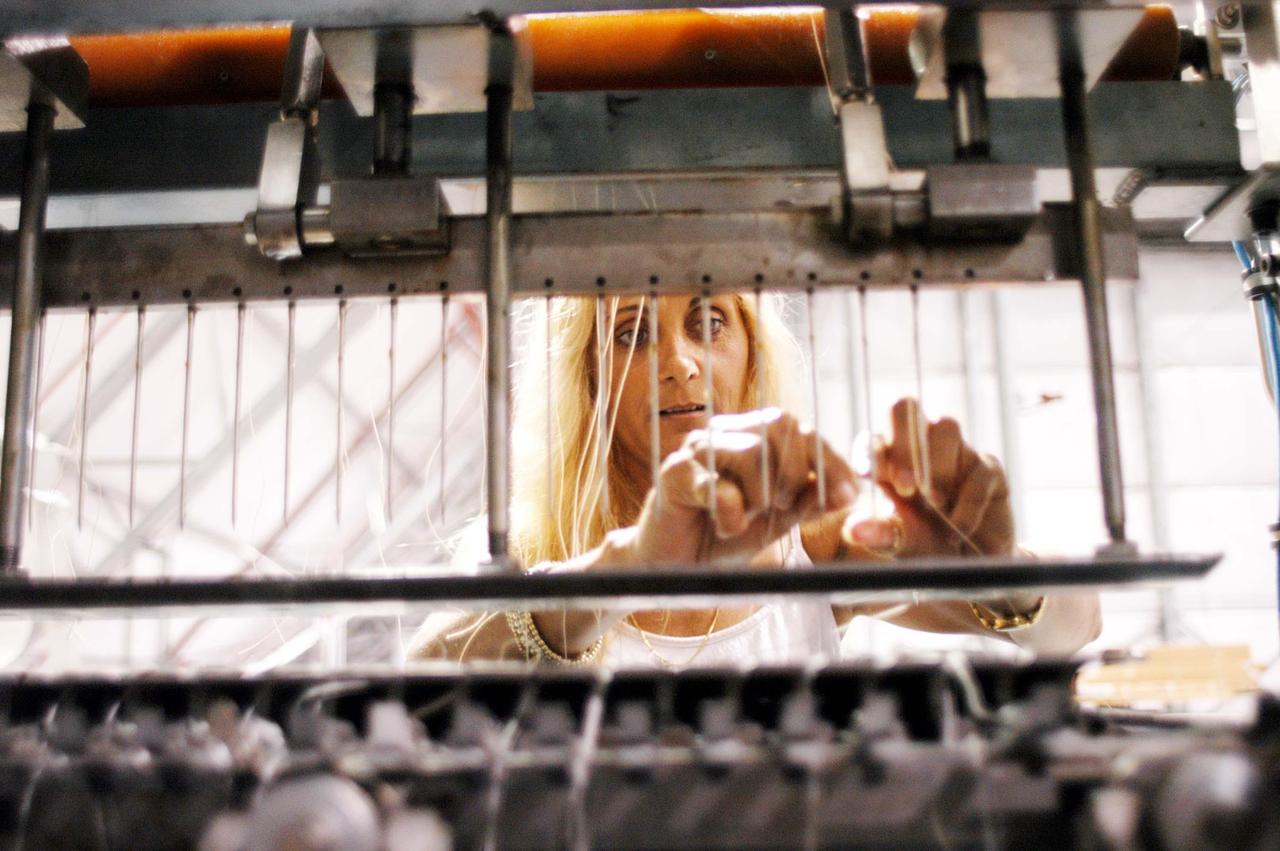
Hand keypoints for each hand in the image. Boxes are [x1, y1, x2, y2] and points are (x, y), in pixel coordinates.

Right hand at [630, 408, 858, 564]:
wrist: (670, 567)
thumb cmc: (719, 538)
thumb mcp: (776, 523)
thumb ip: (807, 502)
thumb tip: (851, 490)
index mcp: (750, 438)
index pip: (800, 430)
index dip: (829, 460)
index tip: (848, 494)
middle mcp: (724, 433)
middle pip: (780, 427)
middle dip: (795, 474)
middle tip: (779, 508)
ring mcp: (696, 450)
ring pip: (752, 453)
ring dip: (760, 496)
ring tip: (746, 518)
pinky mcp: (674, 474)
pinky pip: (719, 487)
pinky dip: (731, 516)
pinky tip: (722, 528)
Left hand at [843, 397, 1013, 557]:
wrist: (971, 565)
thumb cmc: (928, 544)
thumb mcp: (901, 543)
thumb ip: (879, 534)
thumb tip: (852, 530)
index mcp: (890, 460)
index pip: (873, 440)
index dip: (869, 452)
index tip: (868, 475)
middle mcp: (921, 447)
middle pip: (906, 409)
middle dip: (902, 445)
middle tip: (905, 488)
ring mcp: (957, 453)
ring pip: (945, 426)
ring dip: (937, 466)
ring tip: (935, 504)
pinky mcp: (989, 469)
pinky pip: (979, 470)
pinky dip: (968, 503)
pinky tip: (960, 528)